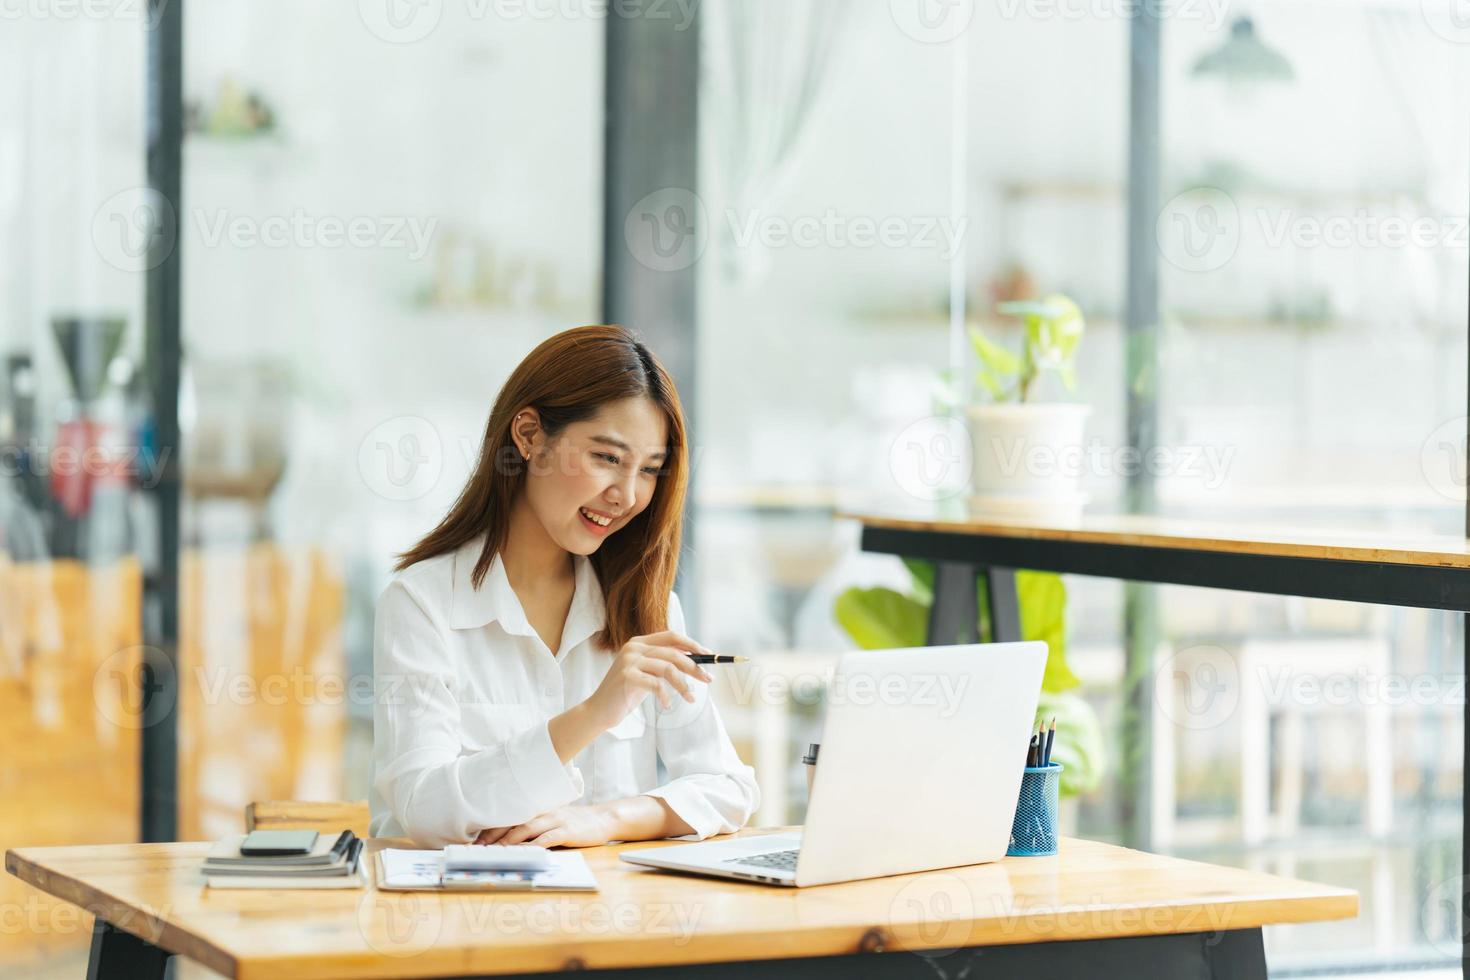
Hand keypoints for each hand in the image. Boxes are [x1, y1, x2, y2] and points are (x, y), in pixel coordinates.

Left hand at [474, 804, 617, 847]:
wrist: (603, 819)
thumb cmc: (575, 823)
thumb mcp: (553, 820)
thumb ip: (534, 827)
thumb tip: (510, 841)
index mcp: (537, 810)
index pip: (510, 817)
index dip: (492, 828)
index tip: (476, 841)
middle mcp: (543, 812)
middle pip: (513, 821)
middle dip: (494, 835)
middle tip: (478, 848)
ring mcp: (555, 820)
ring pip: (527, 828)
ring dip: (509, 840)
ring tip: (495, 851)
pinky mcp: (567, 831)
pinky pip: (547, 838)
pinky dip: (534, 846)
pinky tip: (524, 853)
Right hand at [584, 630, 712, 728]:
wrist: (600, 710)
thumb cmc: (626, 692)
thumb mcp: (647, 673)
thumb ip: (663, 663)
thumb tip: (695, 660)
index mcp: (639, 642)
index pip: (672, 636)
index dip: (692, 644)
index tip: (708, 656)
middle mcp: (634, 647)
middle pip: (674, 652)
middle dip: (695, 666)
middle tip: (708, 679)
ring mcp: (629, 661)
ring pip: (668, 668)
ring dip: (683, 685)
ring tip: (690, 699)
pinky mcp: (627, 677)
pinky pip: (657, 684)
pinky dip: (666, 696)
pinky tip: (667, 705)